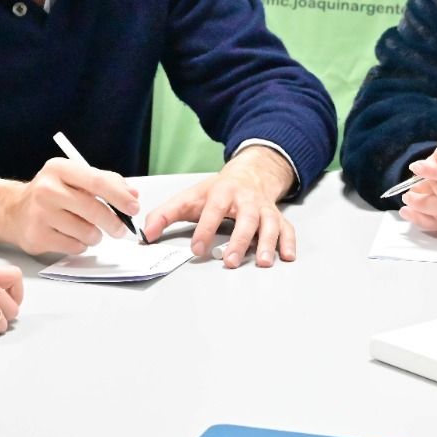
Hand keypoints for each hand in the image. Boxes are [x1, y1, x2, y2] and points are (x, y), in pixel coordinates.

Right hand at [4, 158, 139, 255]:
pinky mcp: (37, 237)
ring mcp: (40, 214)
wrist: (14, 210)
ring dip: (95, 235)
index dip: (119, 196)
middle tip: (121, 229)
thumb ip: (106, 182)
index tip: (134, 207)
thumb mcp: (76, 178)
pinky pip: (74, 246)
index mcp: (60, 168)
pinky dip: (80, 244)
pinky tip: (71, 236)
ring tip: (88, 230)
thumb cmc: (53, 193)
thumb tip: (132, 195)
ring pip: (86, 232)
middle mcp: (47, 189)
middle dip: (114, 223)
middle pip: (93, 209)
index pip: (97, 182)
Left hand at [141, 147, 294, 267]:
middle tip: (230, 261)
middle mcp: (247, 200)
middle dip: (239, 240)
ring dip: (267, 243)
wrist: (250, 173)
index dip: (205, 229)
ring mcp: (265, 209)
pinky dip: (289, 242)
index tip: (197, 249)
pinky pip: (287, 229)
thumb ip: (165, 215)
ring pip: (270, 224)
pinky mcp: (277, 217)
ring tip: (262, 263)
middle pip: (246, 219)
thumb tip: (147, 234)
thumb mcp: (189, 197)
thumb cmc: (218, 191)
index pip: (213, 210)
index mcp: (223, 192)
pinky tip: (287, 257)